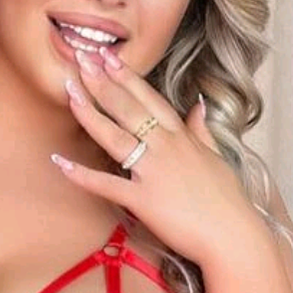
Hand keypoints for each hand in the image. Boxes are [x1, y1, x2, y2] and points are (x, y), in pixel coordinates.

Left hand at [53, 46, 255, 264]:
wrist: (233, 235)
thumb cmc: (227, 202)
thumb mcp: (216, 158)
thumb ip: (202, 131)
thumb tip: (199, 106)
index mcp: (182, 137)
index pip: (150, 98)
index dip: (127, 76)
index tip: (108, 57)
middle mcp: (166, 148)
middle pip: (129, 108)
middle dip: (102, 82)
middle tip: (81, 58)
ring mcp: (153, 172)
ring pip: (115, 136)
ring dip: (90, 113)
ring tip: (69, 91)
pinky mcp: (143, 201)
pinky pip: (107, 185)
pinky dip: (82, 175)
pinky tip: (59, 162)